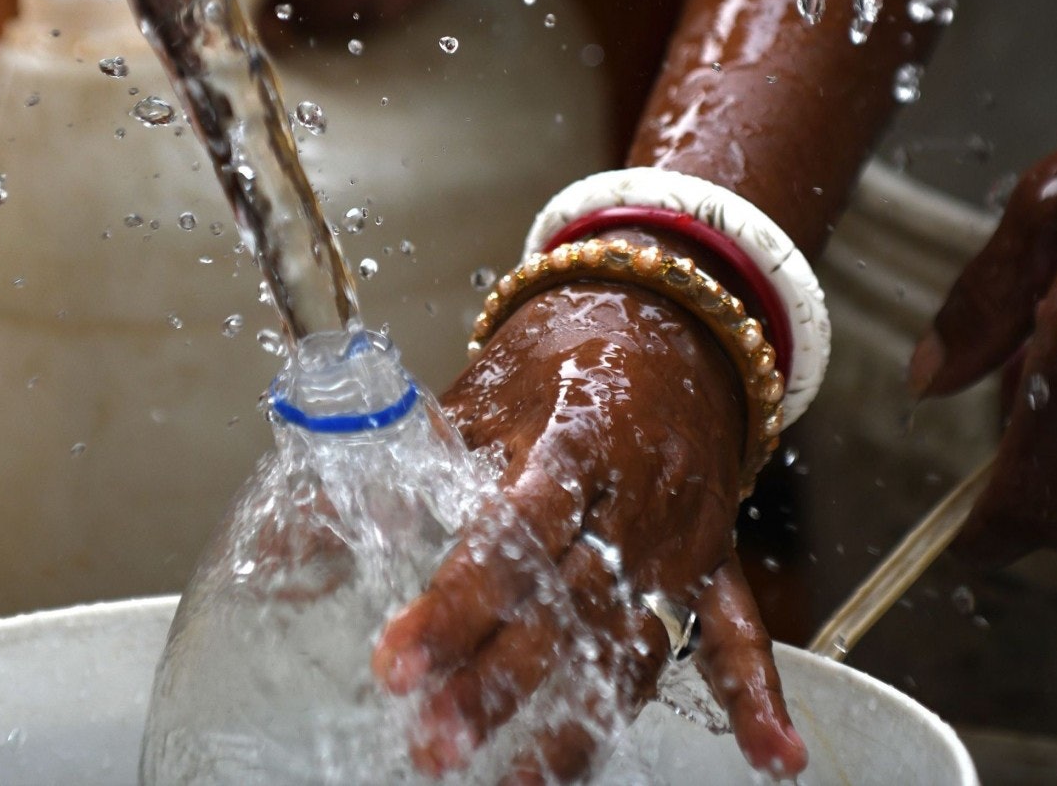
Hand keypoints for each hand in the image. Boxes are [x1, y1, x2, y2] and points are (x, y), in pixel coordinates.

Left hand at [372, 279, 805, 781]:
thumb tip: (285, 547)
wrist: (670, 314)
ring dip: (584, 720)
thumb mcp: (474, 396)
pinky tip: (772, 758)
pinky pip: (738, 632)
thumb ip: (391, 473)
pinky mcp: (715, 560)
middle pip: (568, 605)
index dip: (455, 604)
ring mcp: (683, 535)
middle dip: (499, 682)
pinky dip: (757, 696)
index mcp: (574, 437)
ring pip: (637, 640)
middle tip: (433, 745)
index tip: (397, 661)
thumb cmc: (561, 357)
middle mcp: (636, 495)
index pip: (511, 532)